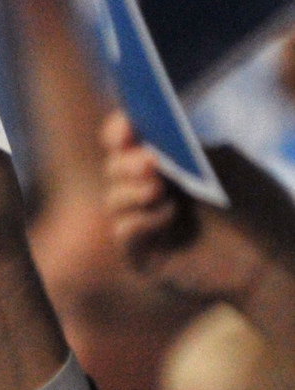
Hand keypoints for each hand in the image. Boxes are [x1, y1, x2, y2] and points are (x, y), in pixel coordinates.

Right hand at [103, 112, 294, 341]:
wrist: (275, 259)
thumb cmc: (260, 209)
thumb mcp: (227, 165)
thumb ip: (187, 149)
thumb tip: (149, 145)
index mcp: (172, 165)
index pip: (130, 143)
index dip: (119, 132)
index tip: (126, 130)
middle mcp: (154, 193)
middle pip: (115, 168)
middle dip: (126, 162)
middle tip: (151, 163)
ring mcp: (147, 225)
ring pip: (114, 200)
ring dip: (131, 190)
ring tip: (158, 190)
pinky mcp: (144, 256)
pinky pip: (124, 232)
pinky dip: (141, 219)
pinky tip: (169, 215)